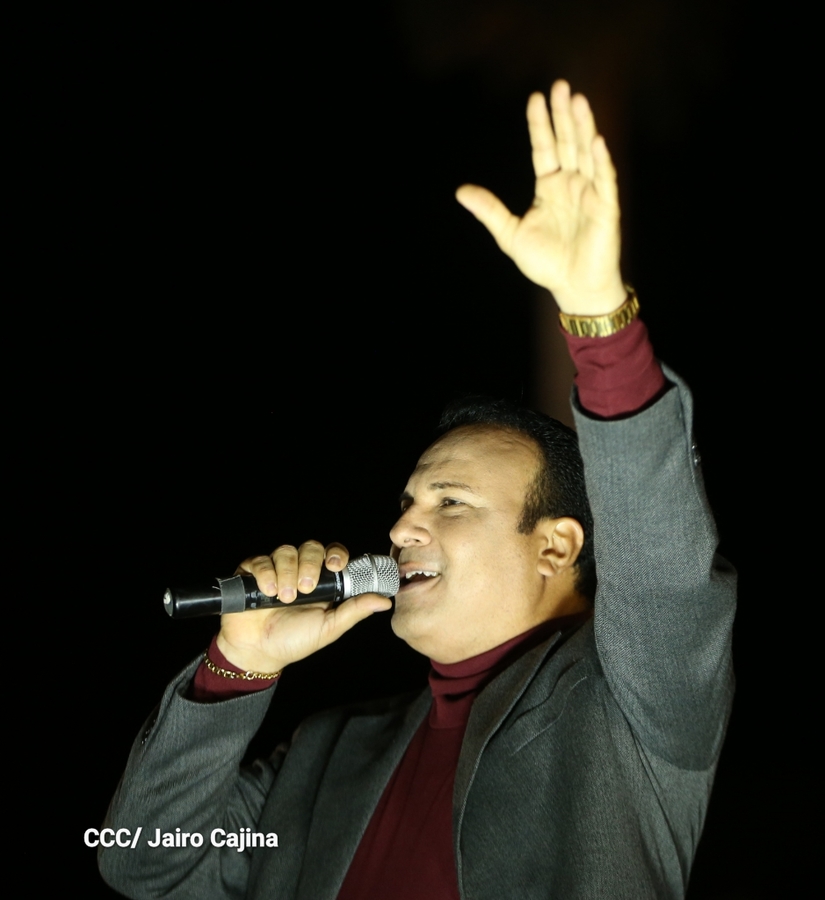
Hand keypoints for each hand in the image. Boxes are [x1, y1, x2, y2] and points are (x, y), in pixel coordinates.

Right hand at [216, 541, 391, 673]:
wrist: (258, 652)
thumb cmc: (296, 640)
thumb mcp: (329, 627)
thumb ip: (354, 611)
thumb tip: (385, 601)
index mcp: (322, 580)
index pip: (333, 553)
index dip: (336, 553)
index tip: (335, 565)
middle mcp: (300, 569)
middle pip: (310, 547)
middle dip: (310, 565)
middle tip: (306, 590)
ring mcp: (276, 568)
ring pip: (285, 551)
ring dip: (287, 573)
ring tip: (285, 598)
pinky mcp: (253, 572)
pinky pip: (261, 560)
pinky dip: (266, 574)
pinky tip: (267, 592)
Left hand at [456, 80, 625, 315]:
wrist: (572, 287)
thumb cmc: (546, 262)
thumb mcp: (510, 234)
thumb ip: (490, 210)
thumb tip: (460, 191)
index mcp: (549, 186)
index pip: (544, 148)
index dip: (540, 124)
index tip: (535, 97)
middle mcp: (571, 183)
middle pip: (567, 142)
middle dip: (563, 115)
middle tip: (560, 85)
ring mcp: (590, 192)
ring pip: (586, 153)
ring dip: (583, 127)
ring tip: (577, 99)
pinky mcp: (606, 207)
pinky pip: (604, 179)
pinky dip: (601, 161)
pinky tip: (596, 141)